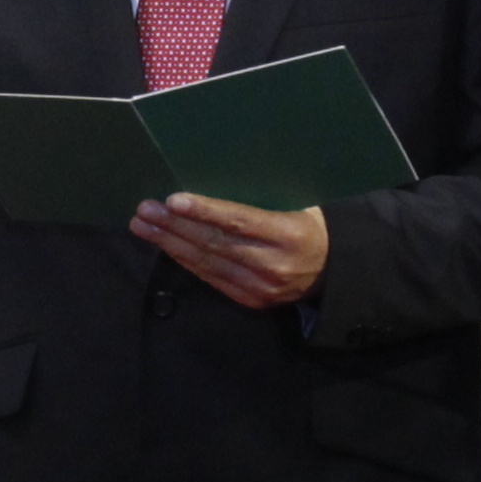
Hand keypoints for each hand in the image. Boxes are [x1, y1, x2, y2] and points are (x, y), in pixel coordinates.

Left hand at [135, 192, 329, 309]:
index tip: (172, 200)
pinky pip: (212, 278)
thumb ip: (263, 199)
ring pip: (208, 263)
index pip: (239, 221)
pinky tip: (166, 246)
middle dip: (175, 226)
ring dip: (171, 243)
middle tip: (144, 210)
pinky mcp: (251, 301)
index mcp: (288, 233)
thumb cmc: (312, 227)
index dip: (204, 212)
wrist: (336, 272)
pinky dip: (186, 261)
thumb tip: (216, 180)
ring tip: (143, 226)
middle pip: (215, 244)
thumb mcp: (301, 205)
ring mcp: (260, 287)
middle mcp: (273, 264)